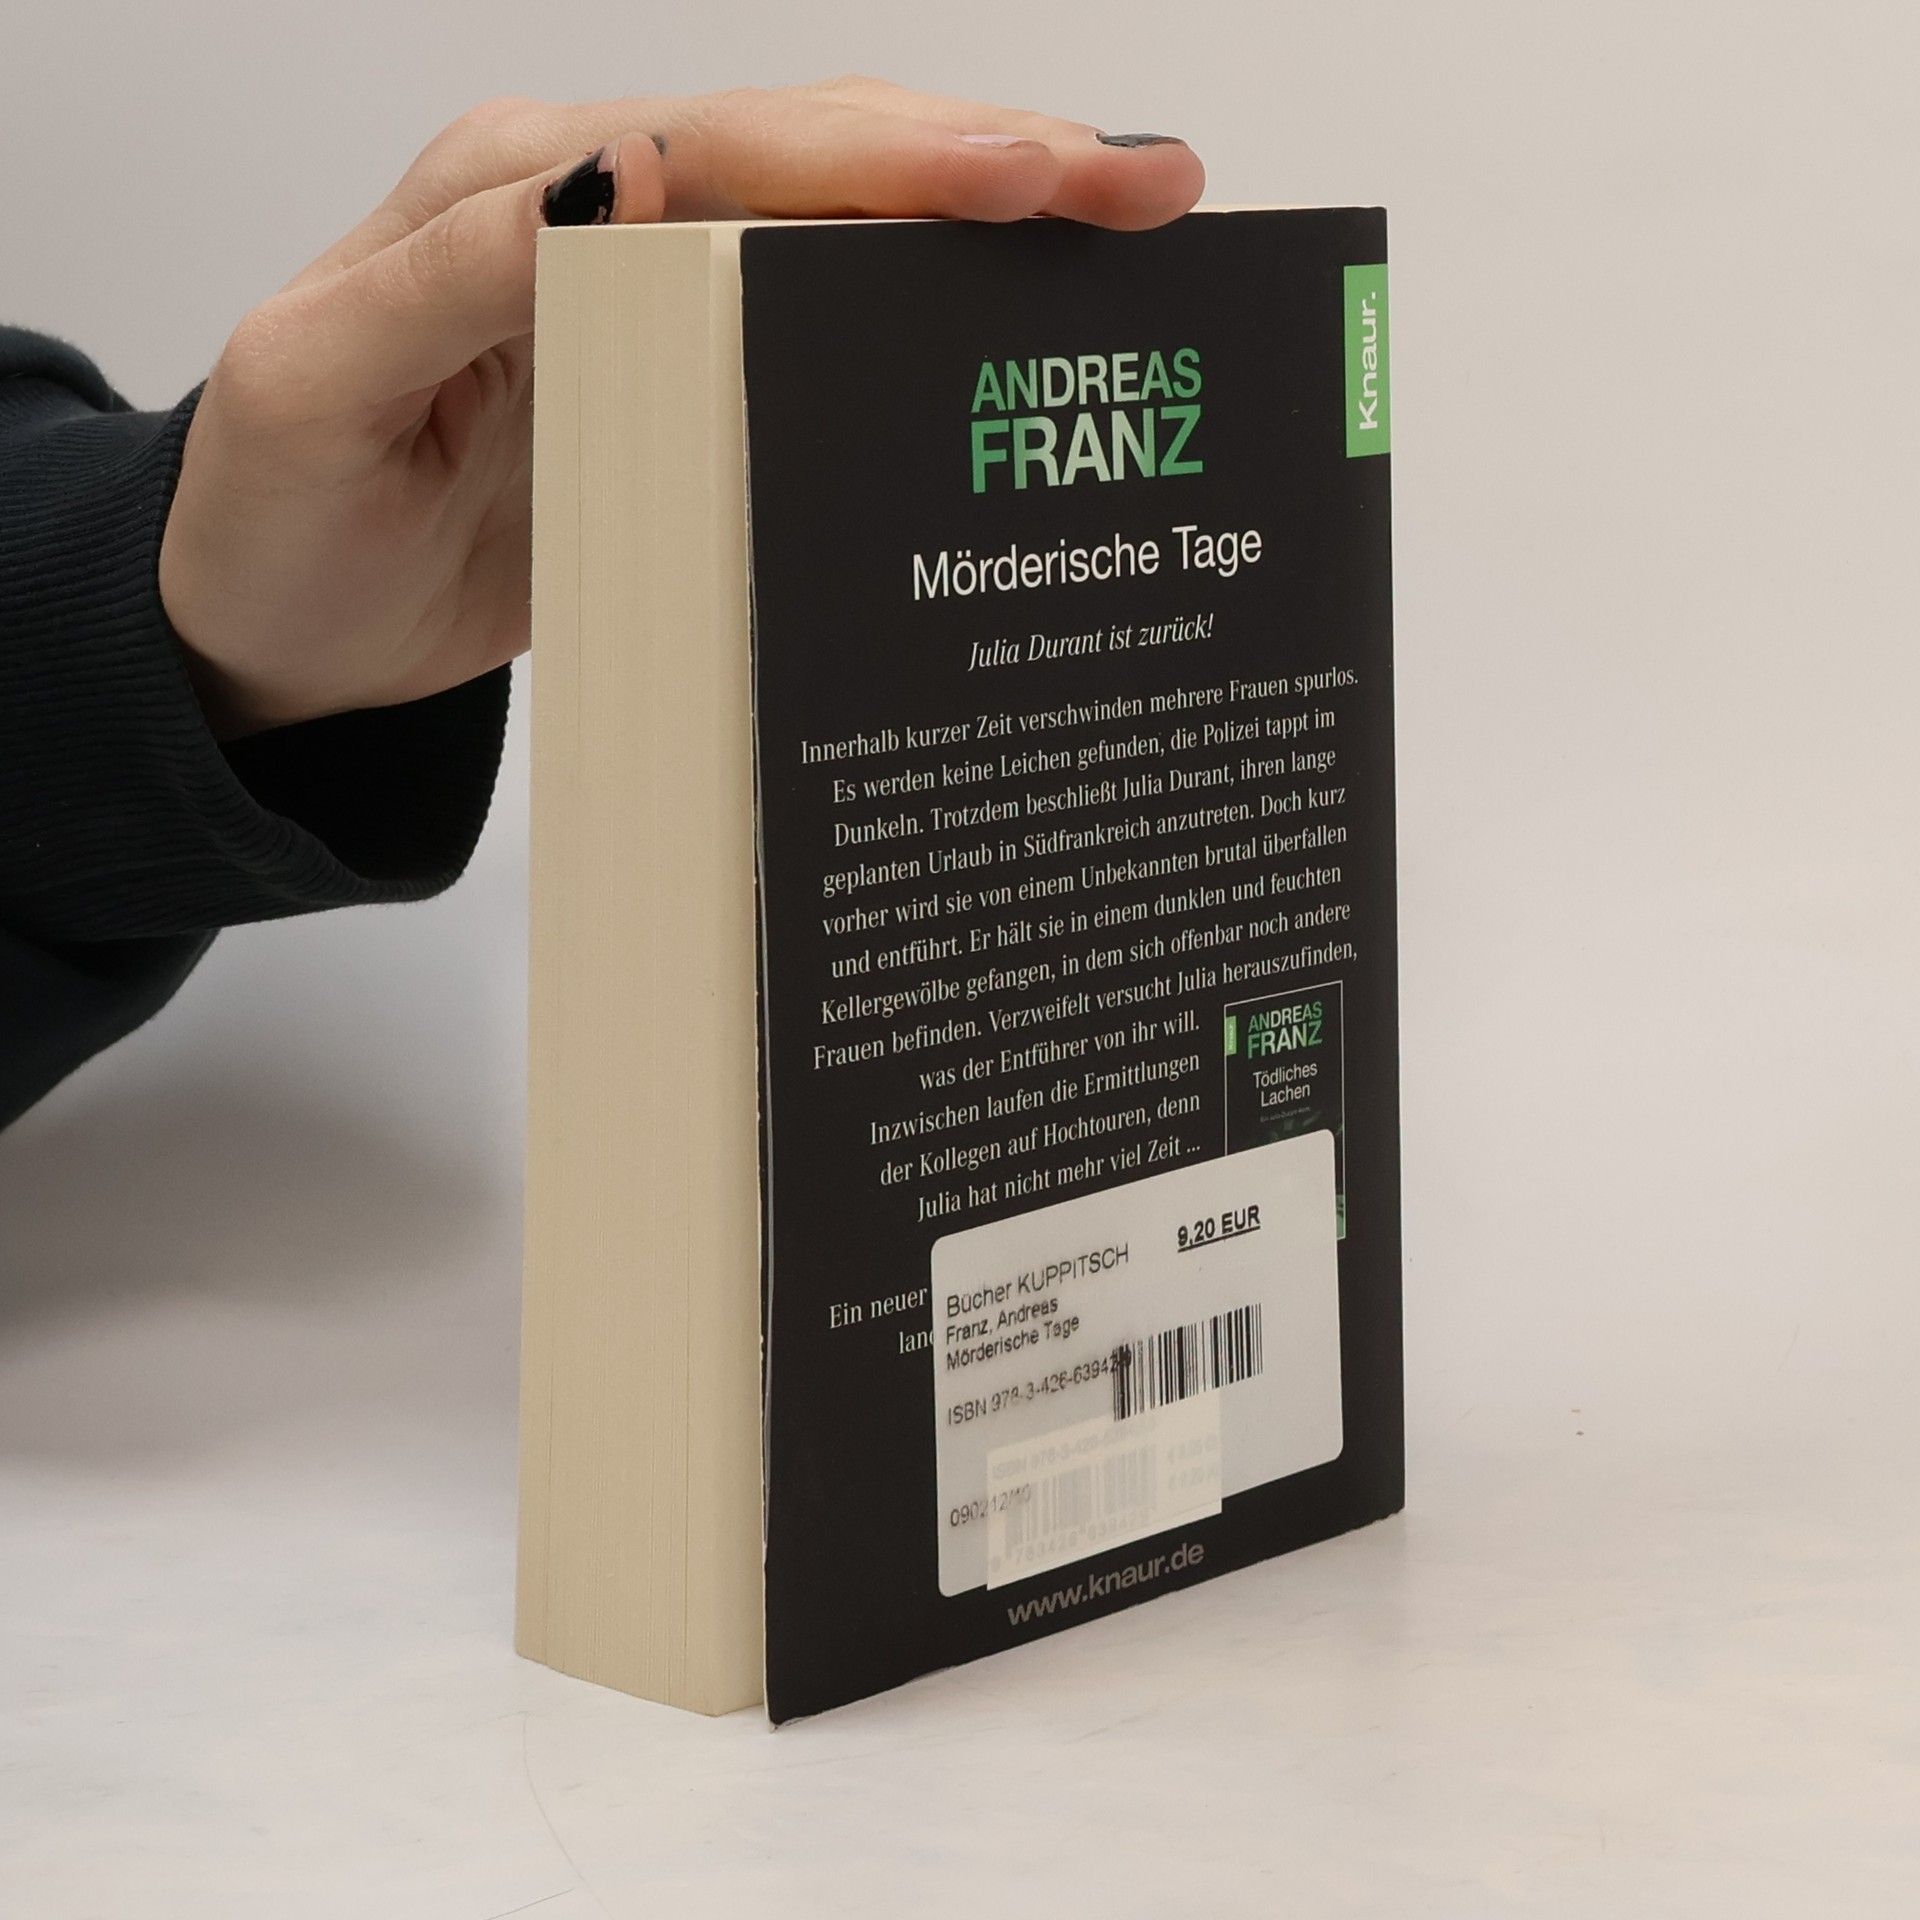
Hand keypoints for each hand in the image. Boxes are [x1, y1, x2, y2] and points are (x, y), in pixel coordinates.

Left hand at [157, 79, 1204, 736]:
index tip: (1033, 180)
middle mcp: (602, 226)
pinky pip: (815, 336)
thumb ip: (465, 268)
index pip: (741, 148)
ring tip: (1124, 231)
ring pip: (842, 234)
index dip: (895, 159)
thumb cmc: (283, 513)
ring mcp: (651, 311)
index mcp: (522, 197)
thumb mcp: (326, 383)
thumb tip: (629, 164)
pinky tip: (1007, 333)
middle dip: (997, 161)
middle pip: (826, 162)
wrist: (274, 625)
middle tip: (1151, 188)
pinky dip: (921, 320)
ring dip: (987, 227)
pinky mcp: (678, 395)